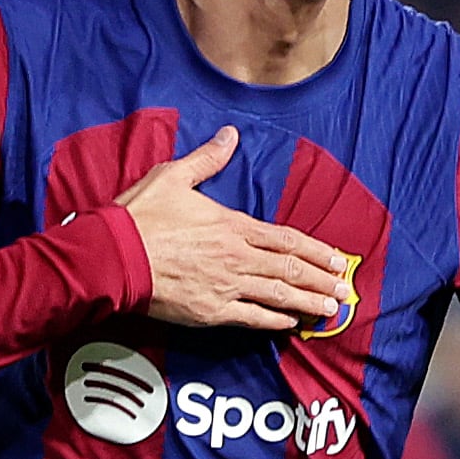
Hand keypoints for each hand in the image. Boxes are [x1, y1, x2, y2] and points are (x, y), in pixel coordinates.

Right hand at [116, 126, 358, 334]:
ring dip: (308, 302)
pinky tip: (290, 324)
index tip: (337, 258)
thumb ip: (207, 159)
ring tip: (331, 310)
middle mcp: (237, 256)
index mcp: (232, 225)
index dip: (315, 249)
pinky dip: (274, 322)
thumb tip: (230, 135)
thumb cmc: (140, 216)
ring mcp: (225, 286)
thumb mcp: (173, 176)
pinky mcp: (209, 311)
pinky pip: (251, 318)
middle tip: (346, 290)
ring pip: (278, 295)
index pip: (285, 238)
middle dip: (322, 280)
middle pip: (290, 269)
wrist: (113, 256)